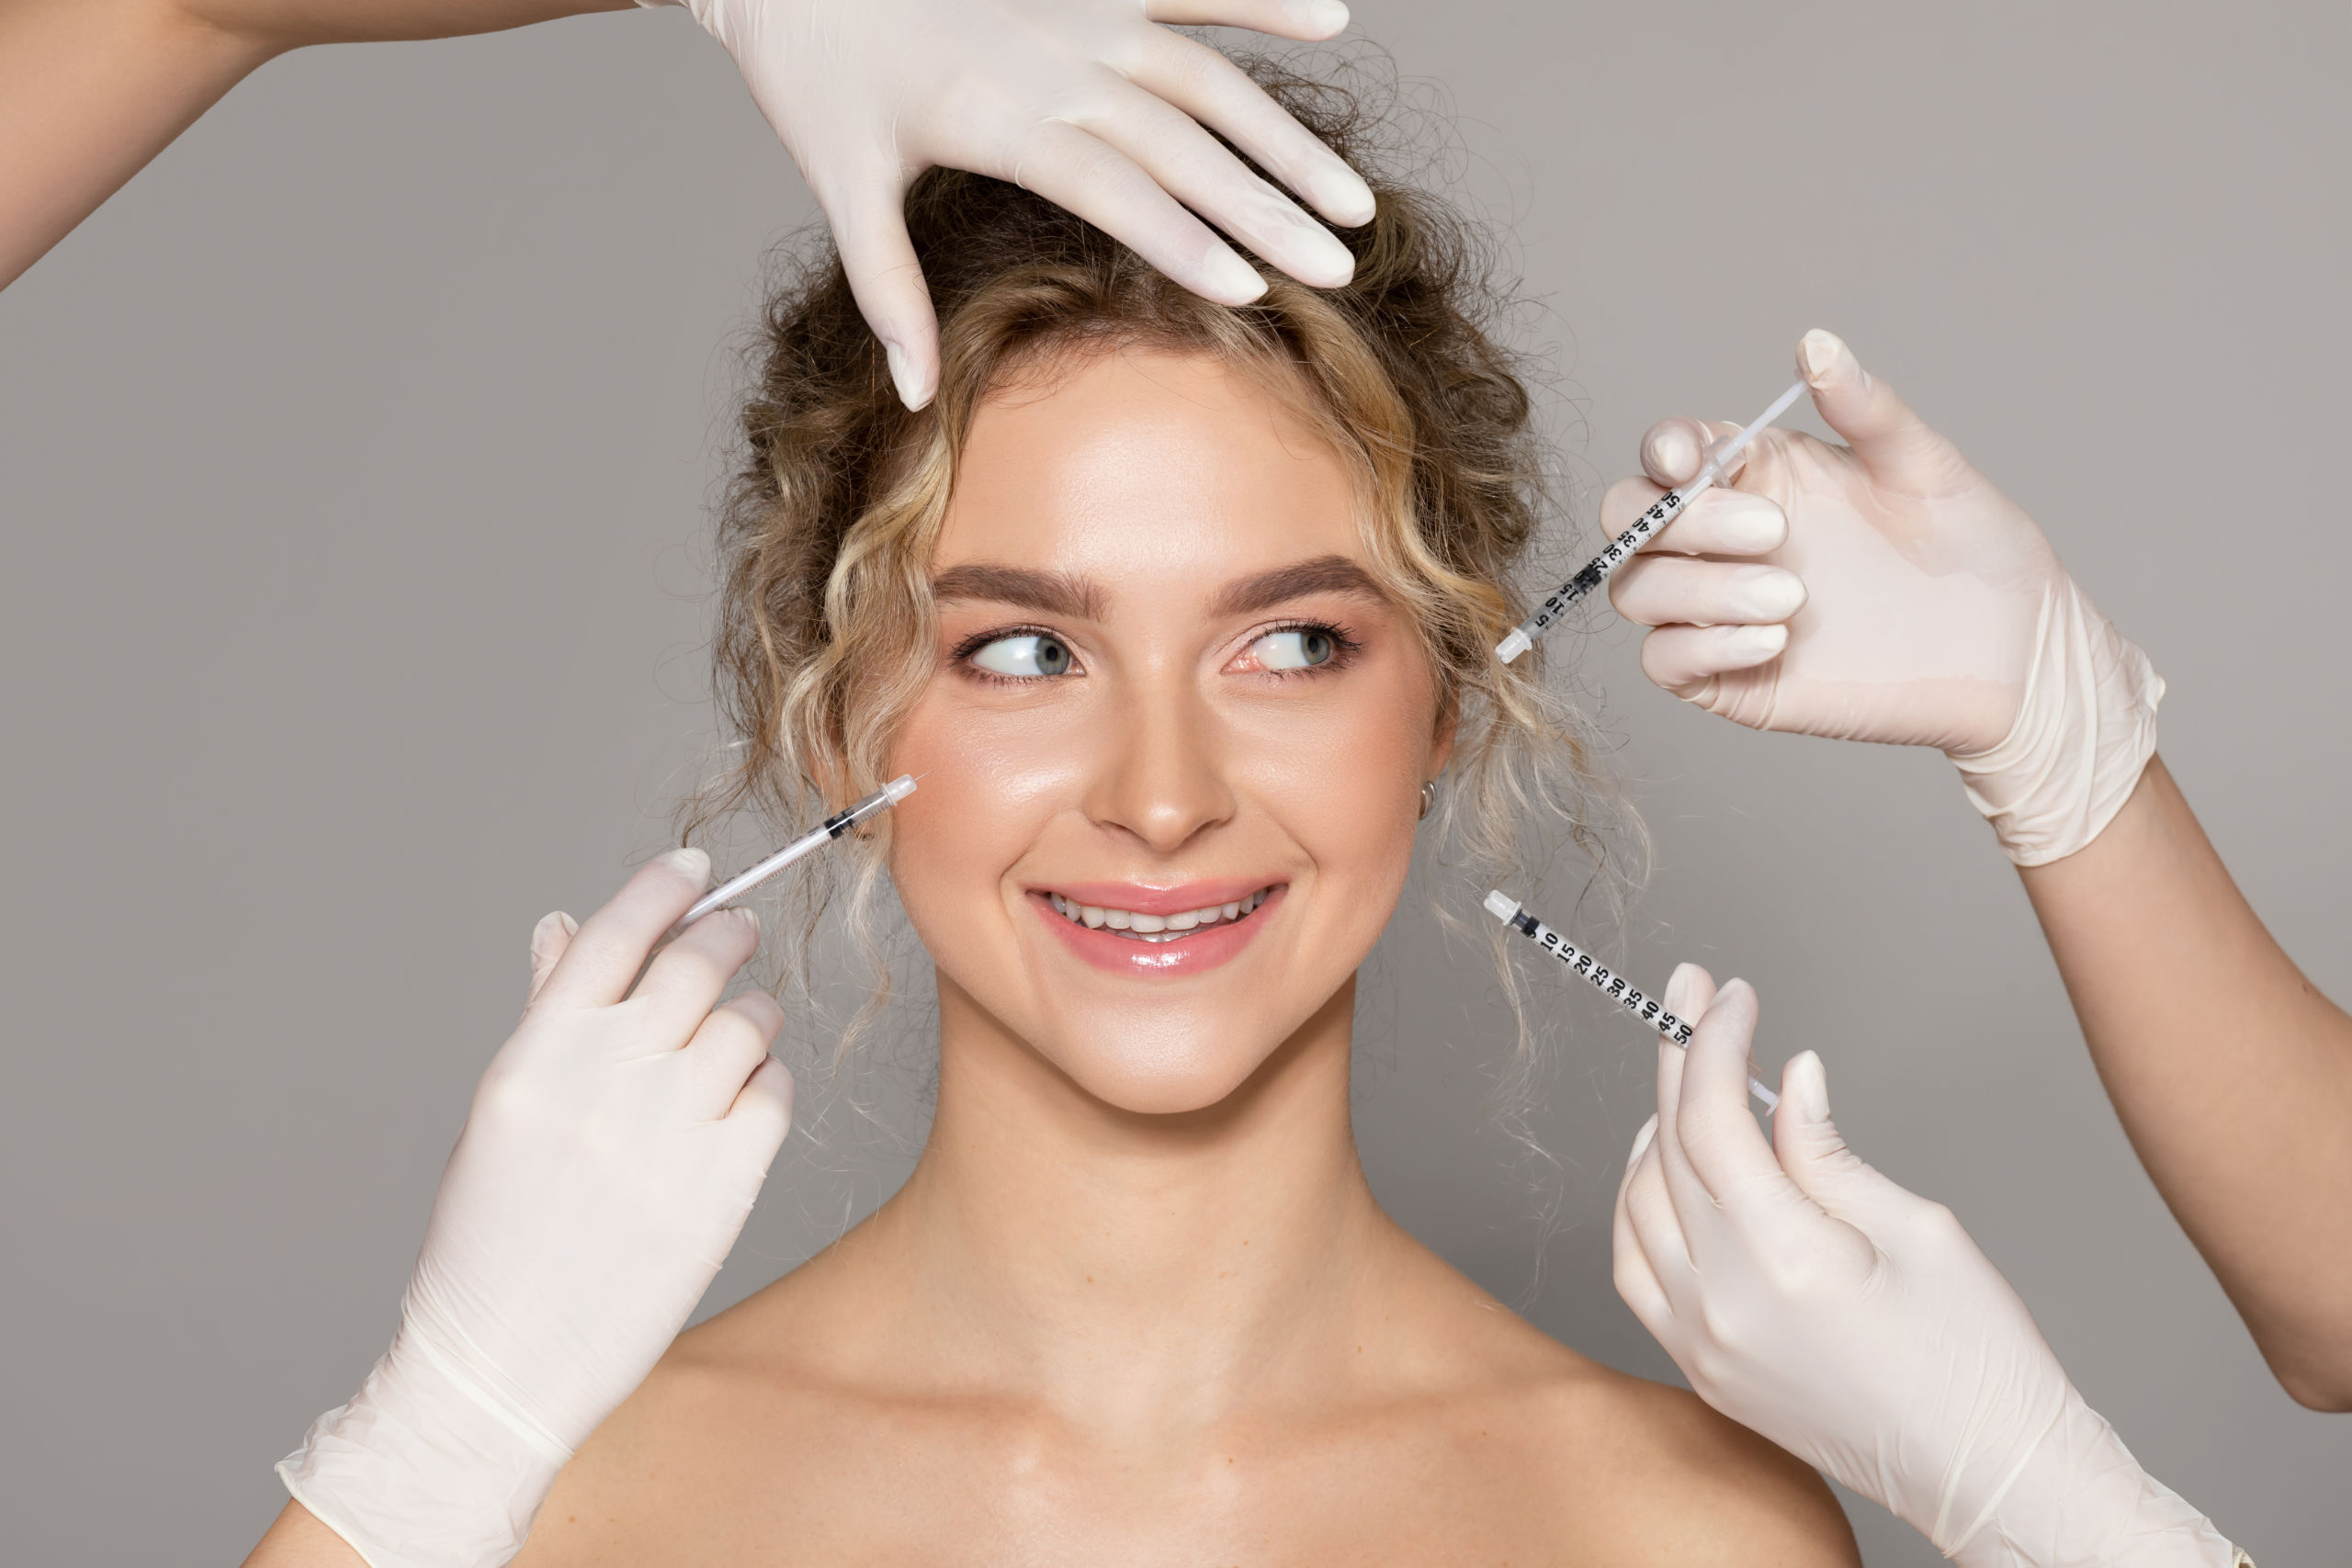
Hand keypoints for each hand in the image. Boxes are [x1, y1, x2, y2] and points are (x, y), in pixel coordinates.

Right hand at [277, 850, 791, 1567]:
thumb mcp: (500, 1115)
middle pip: (694, 962)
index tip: (694, 869)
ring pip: (748, 1023)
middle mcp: (604, 1083)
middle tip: (736, 931)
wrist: (501, 1365)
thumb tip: (565, 926)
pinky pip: (774, 1096)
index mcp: (536, 1057)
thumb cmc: (490, 1239)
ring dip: (751, 1012)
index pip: (614, 935)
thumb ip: (546, 1016)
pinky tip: (744, 1101)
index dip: (662, 888)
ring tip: (738, 1030)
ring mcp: (668, 1134)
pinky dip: (769, 1085)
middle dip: (724, 934)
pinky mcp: (723, 1187)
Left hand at [658, 0, 1375, 408]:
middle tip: (1339, 267)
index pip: (1114, 187)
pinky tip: (1334, 19)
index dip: (1185, 237)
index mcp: (998, 117)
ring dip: (1285, 135)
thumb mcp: (838, 186)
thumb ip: (886, 291)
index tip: (1254, 289)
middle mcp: (1055, 58)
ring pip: (1206, 74)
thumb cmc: (815, 76)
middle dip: (1266, 207)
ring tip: (1351, 199)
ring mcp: (1081, 10)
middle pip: (1182, 141)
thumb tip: (915, 396)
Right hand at [1602, 330, 2161, 863]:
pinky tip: (1774, 641)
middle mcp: (1724, 539)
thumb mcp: (1924, 466)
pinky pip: (1664, 662)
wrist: (2011, 652)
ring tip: (1792, 598)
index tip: (1689, 462)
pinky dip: (1702, 648)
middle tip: (1773, 532)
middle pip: (1628, 519)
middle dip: (1679, 522)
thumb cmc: (1973, 550)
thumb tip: (1815, 344)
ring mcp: (1720, 609)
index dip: (1663, 451)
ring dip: (1698, 591)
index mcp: (1758, 475)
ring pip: (1636, 590)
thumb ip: (1864, 408)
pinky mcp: (1729, 677)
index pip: (1670, 453)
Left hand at [1614, 968, 2241, 1567]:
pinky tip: (1665, 1167)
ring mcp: (1704, 1344)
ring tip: (1689, 1078)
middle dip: (1678, 1062)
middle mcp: (1725, 1306)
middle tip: (1694, 999)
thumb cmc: (1980, 1363)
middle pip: (1667, 1152)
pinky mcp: (1703, 1371)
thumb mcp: (1920, 1230)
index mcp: (1785, 1262)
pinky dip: (1638, 1205)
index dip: (1712, 1042)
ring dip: (1654, 1130)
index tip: (1728, 994)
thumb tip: (1785, 1078)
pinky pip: (1636, 1269)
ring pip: (1638, 1206)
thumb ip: (1828, 1151)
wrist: (1991, 1479)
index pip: (1712, 1121)